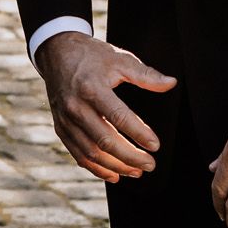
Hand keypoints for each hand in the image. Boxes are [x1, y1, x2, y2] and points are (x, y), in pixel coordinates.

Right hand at [39, 33, 174, 184]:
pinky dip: (96, 168)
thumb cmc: (91, 56)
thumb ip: (145, 74)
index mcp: (91, 88)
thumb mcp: (119, 59)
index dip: (138, 133)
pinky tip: (114, 174)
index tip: (155, 145)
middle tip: (150, 164)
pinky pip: (78, 154)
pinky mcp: (61, 128)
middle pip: (105, 140)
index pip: (118, 116)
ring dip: (115, 166)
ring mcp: (66, 120)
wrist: (56, 53)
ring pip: (91, 152)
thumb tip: (171, 83)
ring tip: (136, 171)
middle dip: (130, 157)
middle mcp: (75, 107)